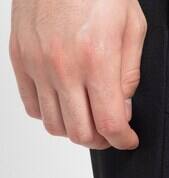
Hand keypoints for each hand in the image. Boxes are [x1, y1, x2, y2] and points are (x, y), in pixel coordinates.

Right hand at [9, 0, 146, 149]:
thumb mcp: (131, 28)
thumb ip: (129, 75)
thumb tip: (123, 110)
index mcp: (96, 59)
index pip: (109, 124)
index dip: (122, 140)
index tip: (128, 140)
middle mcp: (63, 66)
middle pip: (80, 133)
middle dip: (101, 141)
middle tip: (110, 134)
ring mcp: (37, 64)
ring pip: (54, 125)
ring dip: (75, 130)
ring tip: (88, 119)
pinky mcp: (19, 58)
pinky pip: (33, 106)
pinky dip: (50, 114)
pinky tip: (65, 103)